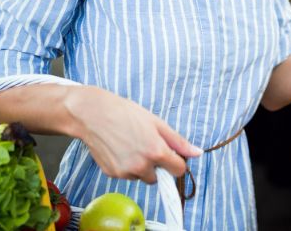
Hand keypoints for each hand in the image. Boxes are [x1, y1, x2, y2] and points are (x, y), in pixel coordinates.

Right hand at [66, 86, 202, 182]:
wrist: (93, 114)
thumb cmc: (126, 113)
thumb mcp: (157, 123)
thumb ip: (178, 142)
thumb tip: (197, 153)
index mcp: (156, 152)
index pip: (179, 171)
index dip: (177, 162)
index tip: (171, 154)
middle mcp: (141, 166)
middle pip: (159, 176)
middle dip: (156, 165)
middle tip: (146, 144)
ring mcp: (125, 172)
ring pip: (142, 176)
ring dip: (141, 166)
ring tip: (131, 144)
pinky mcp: (112, 174)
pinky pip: (127, 175)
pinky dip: (126, 166)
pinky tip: (119, 149)